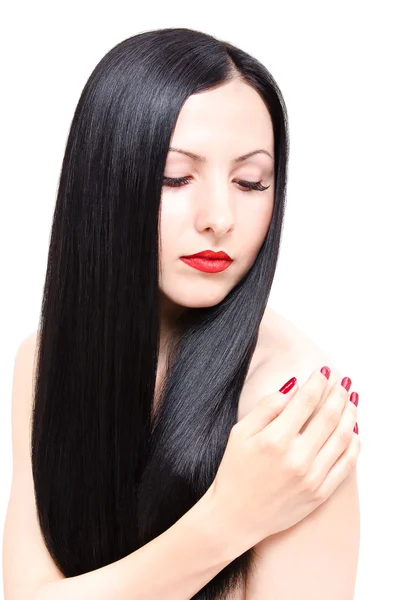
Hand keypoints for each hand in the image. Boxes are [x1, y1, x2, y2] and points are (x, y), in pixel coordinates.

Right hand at [207, 366, 360, 552]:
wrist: (235, 517)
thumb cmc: (234, 472)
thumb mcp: (239, 433)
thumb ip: (266, 407)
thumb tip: (292, 386)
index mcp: (274, 439)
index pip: (306, 401)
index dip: (317, 382)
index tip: (323, 372)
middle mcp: (297, 458)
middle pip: (329, 416)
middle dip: (338, 394)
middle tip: (342, 381)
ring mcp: (311, 477)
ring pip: (342, 438)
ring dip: (350, 414)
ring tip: (351, 400)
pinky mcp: (320, 494)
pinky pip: (346, 465)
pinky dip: (354, 444)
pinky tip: (353, 431)